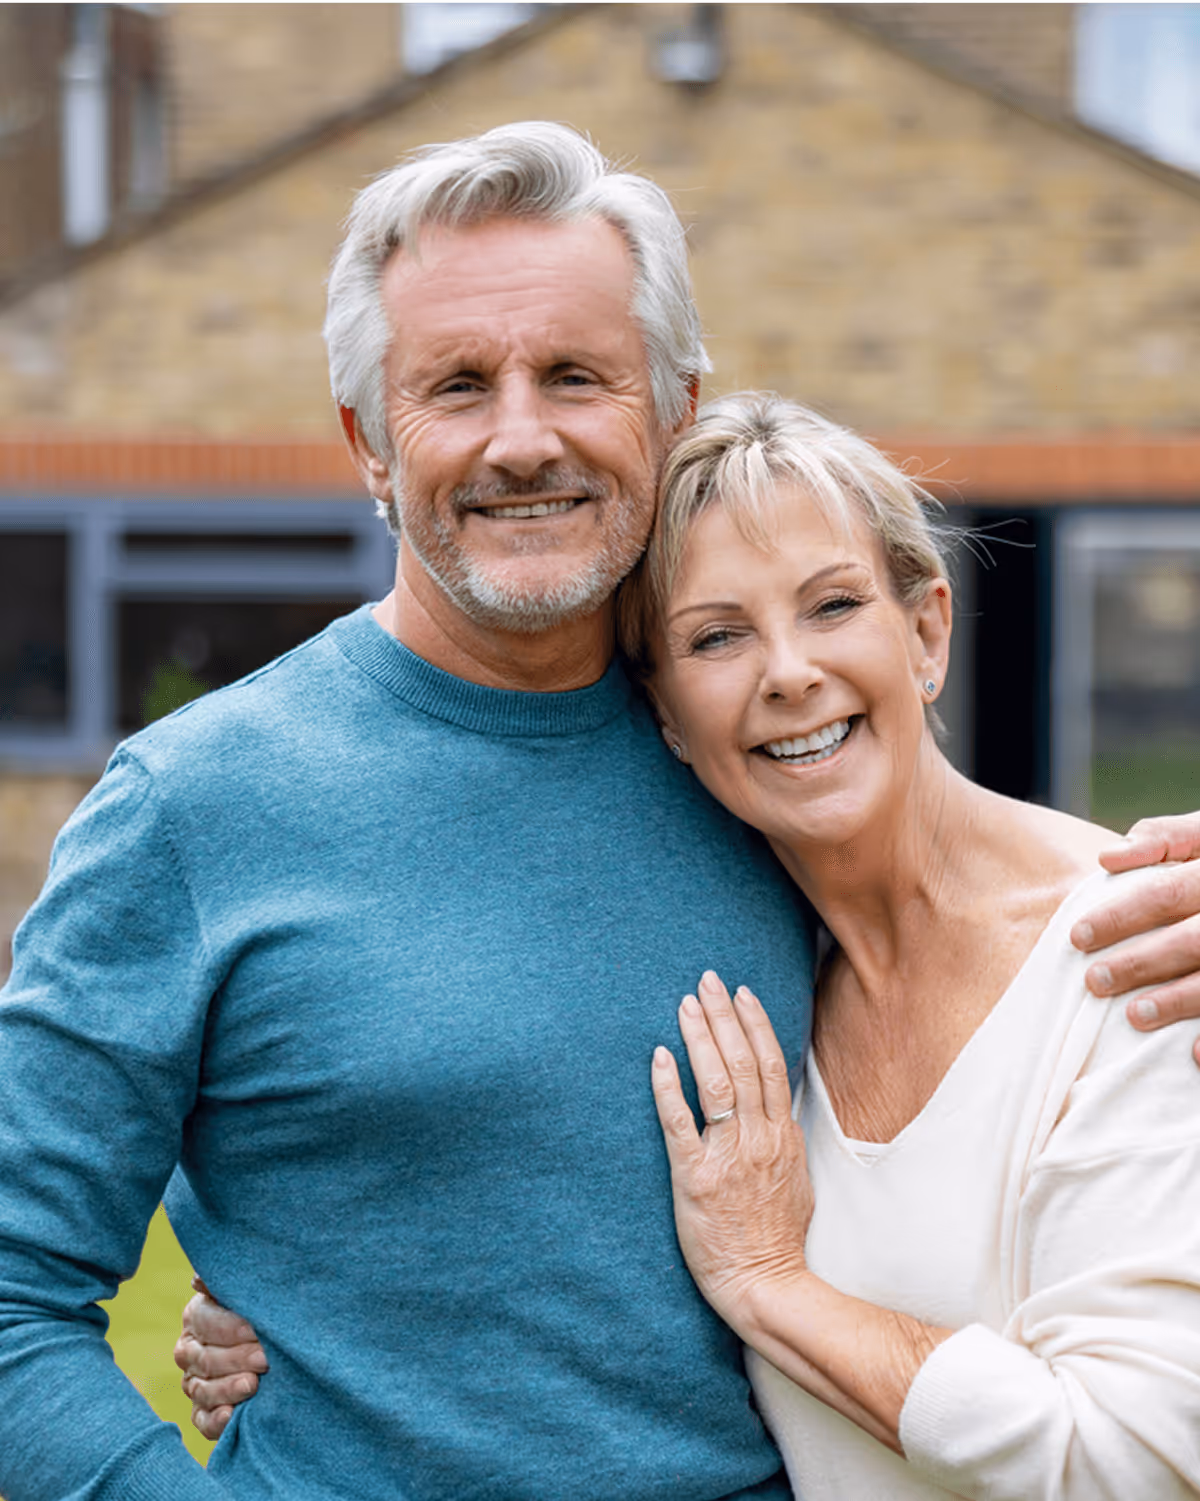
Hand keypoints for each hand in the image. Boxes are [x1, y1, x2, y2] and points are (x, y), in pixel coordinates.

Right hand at [173, 1276, 267, 1440]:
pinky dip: (216, 1421)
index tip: (256, 1330)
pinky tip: (231, 1416)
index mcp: (196, 1317)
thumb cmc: (260, 1310)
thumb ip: (227, 1283)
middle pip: (206, 1358)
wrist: (272, 1341)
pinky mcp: (202, 1412)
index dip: (231, 1327)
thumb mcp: (247, 1292)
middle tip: (266, 1358)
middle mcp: (189, 1351)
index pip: (206, 1321)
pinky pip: (202, 1420)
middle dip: (238, 1358)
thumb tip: (199, 1278)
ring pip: (203, 1390)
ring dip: (228, 1389)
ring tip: (253, 1385)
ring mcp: (193, 1383)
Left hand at [651, 971, 810, 1333]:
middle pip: (742, 1062)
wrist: (765, 1284)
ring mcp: (727, 1157)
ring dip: (700, 1038)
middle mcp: (758, 1139)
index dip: (754, 1023)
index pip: (769, 1064)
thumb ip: (783, 1138)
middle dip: (723, 1016)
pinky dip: (669, 1086)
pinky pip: (679, 1123)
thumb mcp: (796, 1178)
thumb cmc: (777, 1236)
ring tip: (685, 1004)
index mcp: (782, 1136)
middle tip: (706, 980)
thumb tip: (776, 1108)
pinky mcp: (695, 1178)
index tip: (740, 992)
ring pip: (716, 1082)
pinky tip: (659, 1057)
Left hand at [1071, 813, 1199, 1064]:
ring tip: (1135, 1016)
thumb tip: (1106, 858)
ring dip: (1179, 1000)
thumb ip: (1165, 838)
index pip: (1166, 893)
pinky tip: (1193, 1055)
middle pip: (1193, 940)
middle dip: (1141, 963)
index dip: (1121, 916)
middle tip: (1095, 981)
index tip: (1078, 936)